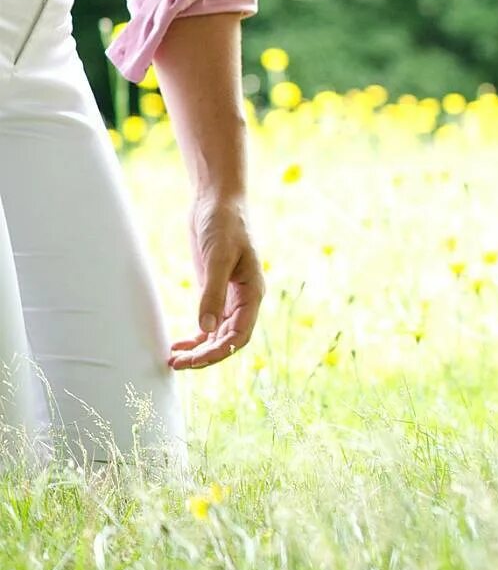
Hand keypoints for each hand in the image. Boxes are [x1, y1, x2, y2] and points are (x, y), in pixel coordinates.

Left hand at [170, 195, 262, 369]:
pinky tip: (177, 346)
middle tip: (176, 365)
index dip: (219, 352)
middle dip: (205, 356)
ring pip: (217, 335)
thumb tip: (205, 329)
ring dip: (199, 351)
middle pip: (228, 340)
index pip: (240, 335)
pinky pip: (208, 324)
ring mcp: (228, 297)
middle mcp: (243, 300)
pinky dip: (195, 338)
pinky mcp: (214, 292)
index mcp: (253, 293)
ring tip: (173, 361)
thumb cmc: (224, 226)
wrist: (217, 204)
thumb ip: (212, 293)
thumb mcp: (218, 258)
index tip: (194, 361)